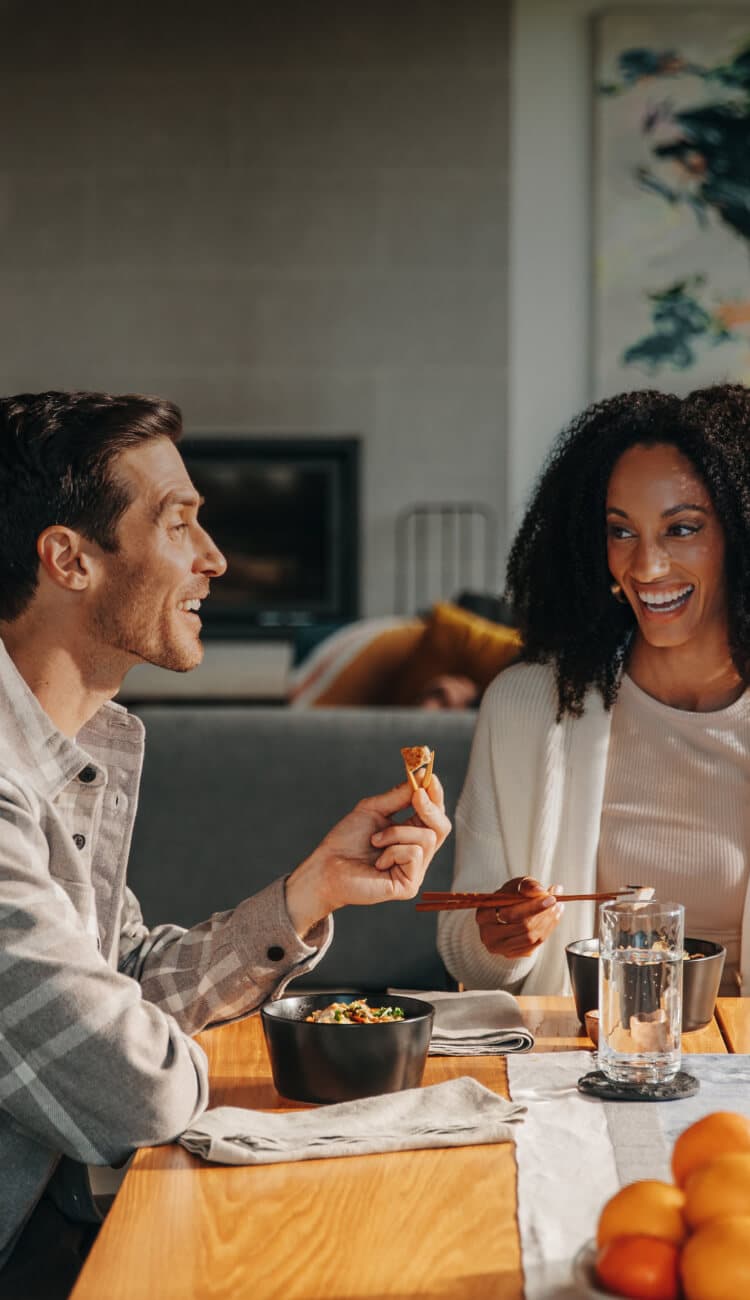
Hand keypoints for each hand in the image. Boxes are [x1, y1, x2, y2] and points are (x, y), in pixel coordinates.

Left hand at [286, 776, 450, 936]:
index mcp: (410, 835)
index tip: (430, 776)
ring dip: (396, 833)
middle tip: (417, 795)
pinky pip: (414, 854)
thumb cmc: (347, 840)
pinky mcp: (409, 885)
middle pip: (442, 827)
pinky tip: (377, 861)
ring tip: (375, 840)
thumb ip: (400, 796)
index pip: (433, 814)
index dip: (435, 795)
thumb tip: (423, 776)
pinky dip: (392, 851)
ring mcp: (415, 870)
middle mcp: (417, 853)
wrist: (327, 866)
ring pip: (427, 838)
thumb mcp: (375, 809)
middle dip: (430, 808)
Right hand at [475, 877, 563, 958]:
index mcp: (483, 916)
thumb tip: (539, 891)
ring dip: (548, 922)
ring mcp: (500, 947)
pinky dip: (547, 931)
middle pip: (522, 927)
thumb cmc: (507, 898)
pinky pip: (534, 946)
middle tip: (557, 901)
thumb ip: (527, 885)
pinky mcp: (511, 954)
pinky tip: (553, 918)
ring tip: (558, 908)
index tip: (550, 897)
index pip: (510, 913)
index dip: (533, 906)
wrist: (502, 914)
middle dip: (544, 914)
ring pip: (530, 938)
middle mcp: (488, 935)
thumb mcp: (515, 886)